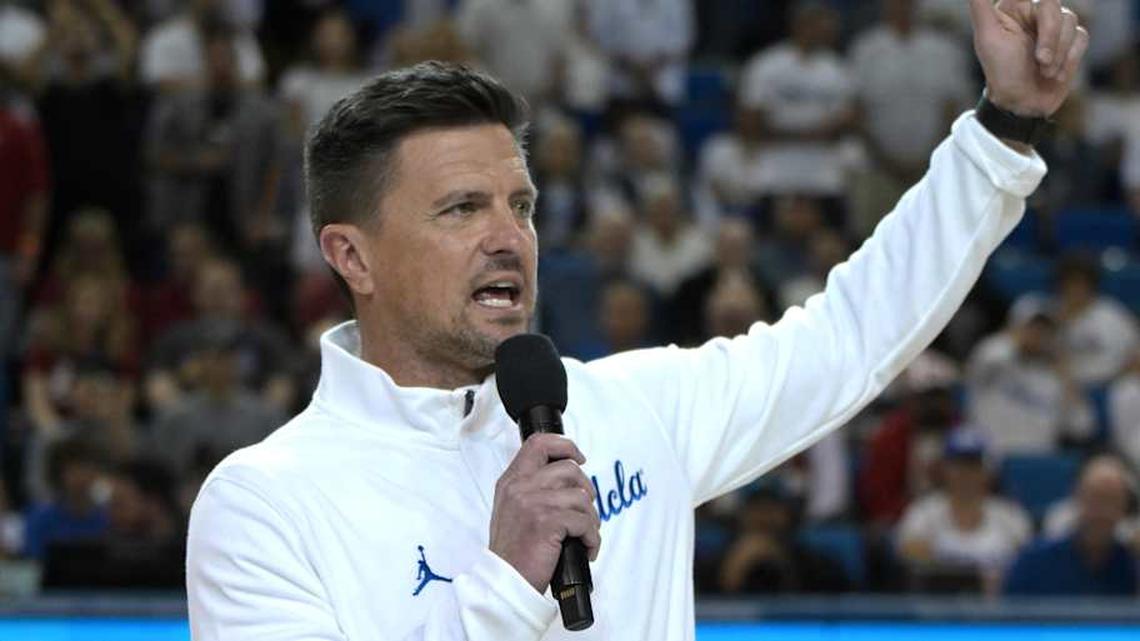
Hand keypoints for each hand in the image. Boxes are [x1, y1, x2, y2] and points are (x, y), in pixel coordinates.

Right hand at [489, 434, 600, 592]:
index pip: (538, 443)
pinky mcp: (547, 522)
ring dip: (590, 518)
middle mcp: (520, 487)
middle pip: (569, 469)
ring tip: (584, 535)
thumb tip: (568, 477)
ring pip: (581, 497)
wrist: (505, 581)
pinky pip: (584, 521)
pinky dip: (592, 537)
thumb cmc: (514, 551)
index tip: (579, 458)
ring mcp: (533, 503)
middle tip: (585, 511)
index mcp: (511, 481)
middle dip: (586, 490)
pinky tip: (585, 548)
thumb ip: (532, 488)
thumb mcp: (512, 509)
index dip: (564, 445)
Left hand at [969, 0, 1088, 117]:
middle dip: (1050, 36)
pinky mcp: (1071, 42)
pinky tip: (1055, 75)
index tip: (1038, 18)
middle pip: (1053, 6)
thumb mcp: (987, 37)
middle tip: (1040, 61)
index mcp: (1013, 8)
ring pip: (1070, 21)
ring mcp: (1054, 27)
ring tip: (1044, 72)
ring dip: (1059, 53)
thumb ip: (981, 6)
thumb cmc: (1001, 72)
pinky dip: (1070, 59)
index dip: (1040, 3)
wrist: (1021, 104)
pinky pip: (1082, 37)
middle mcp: (1034, 14)